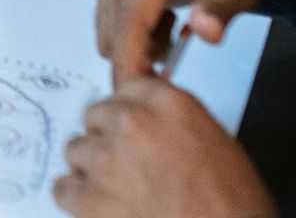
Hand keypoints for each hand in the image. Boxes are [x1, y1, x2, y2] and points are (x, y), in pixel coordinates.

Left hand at [54, 77, 275, 217]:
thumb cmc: (232, 207)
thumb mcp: (215, 144)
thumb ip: (172, 123)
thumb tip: (149, 122)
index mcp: (168, 104)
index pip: (126, 89)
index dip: (127, 112)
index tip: (130, 128)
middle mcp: (132, 122)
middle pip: (94, 116)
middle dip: (106, 140)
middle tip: (127, 168)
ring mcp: (107, 158)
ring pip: (76, 150)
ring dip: (91, 170)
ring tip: (120, 194)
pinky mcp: (89, 197)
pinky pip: (63, 188)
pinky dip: (77, 201)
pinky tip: (103, 210)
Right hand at [94, 0, 266, 86]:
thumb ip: (220, 11)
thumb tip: (207, 32)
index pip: (132, 17)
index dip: (129, 58)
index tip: (131, 92)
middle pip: (114, 25)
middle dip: (136, 56)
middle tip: (173, 60)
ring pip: (108, 26)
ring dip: (136, 43)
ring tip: (173, 32)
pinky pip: (109, 17)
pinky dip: (131, 32)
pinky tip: (161, 23)